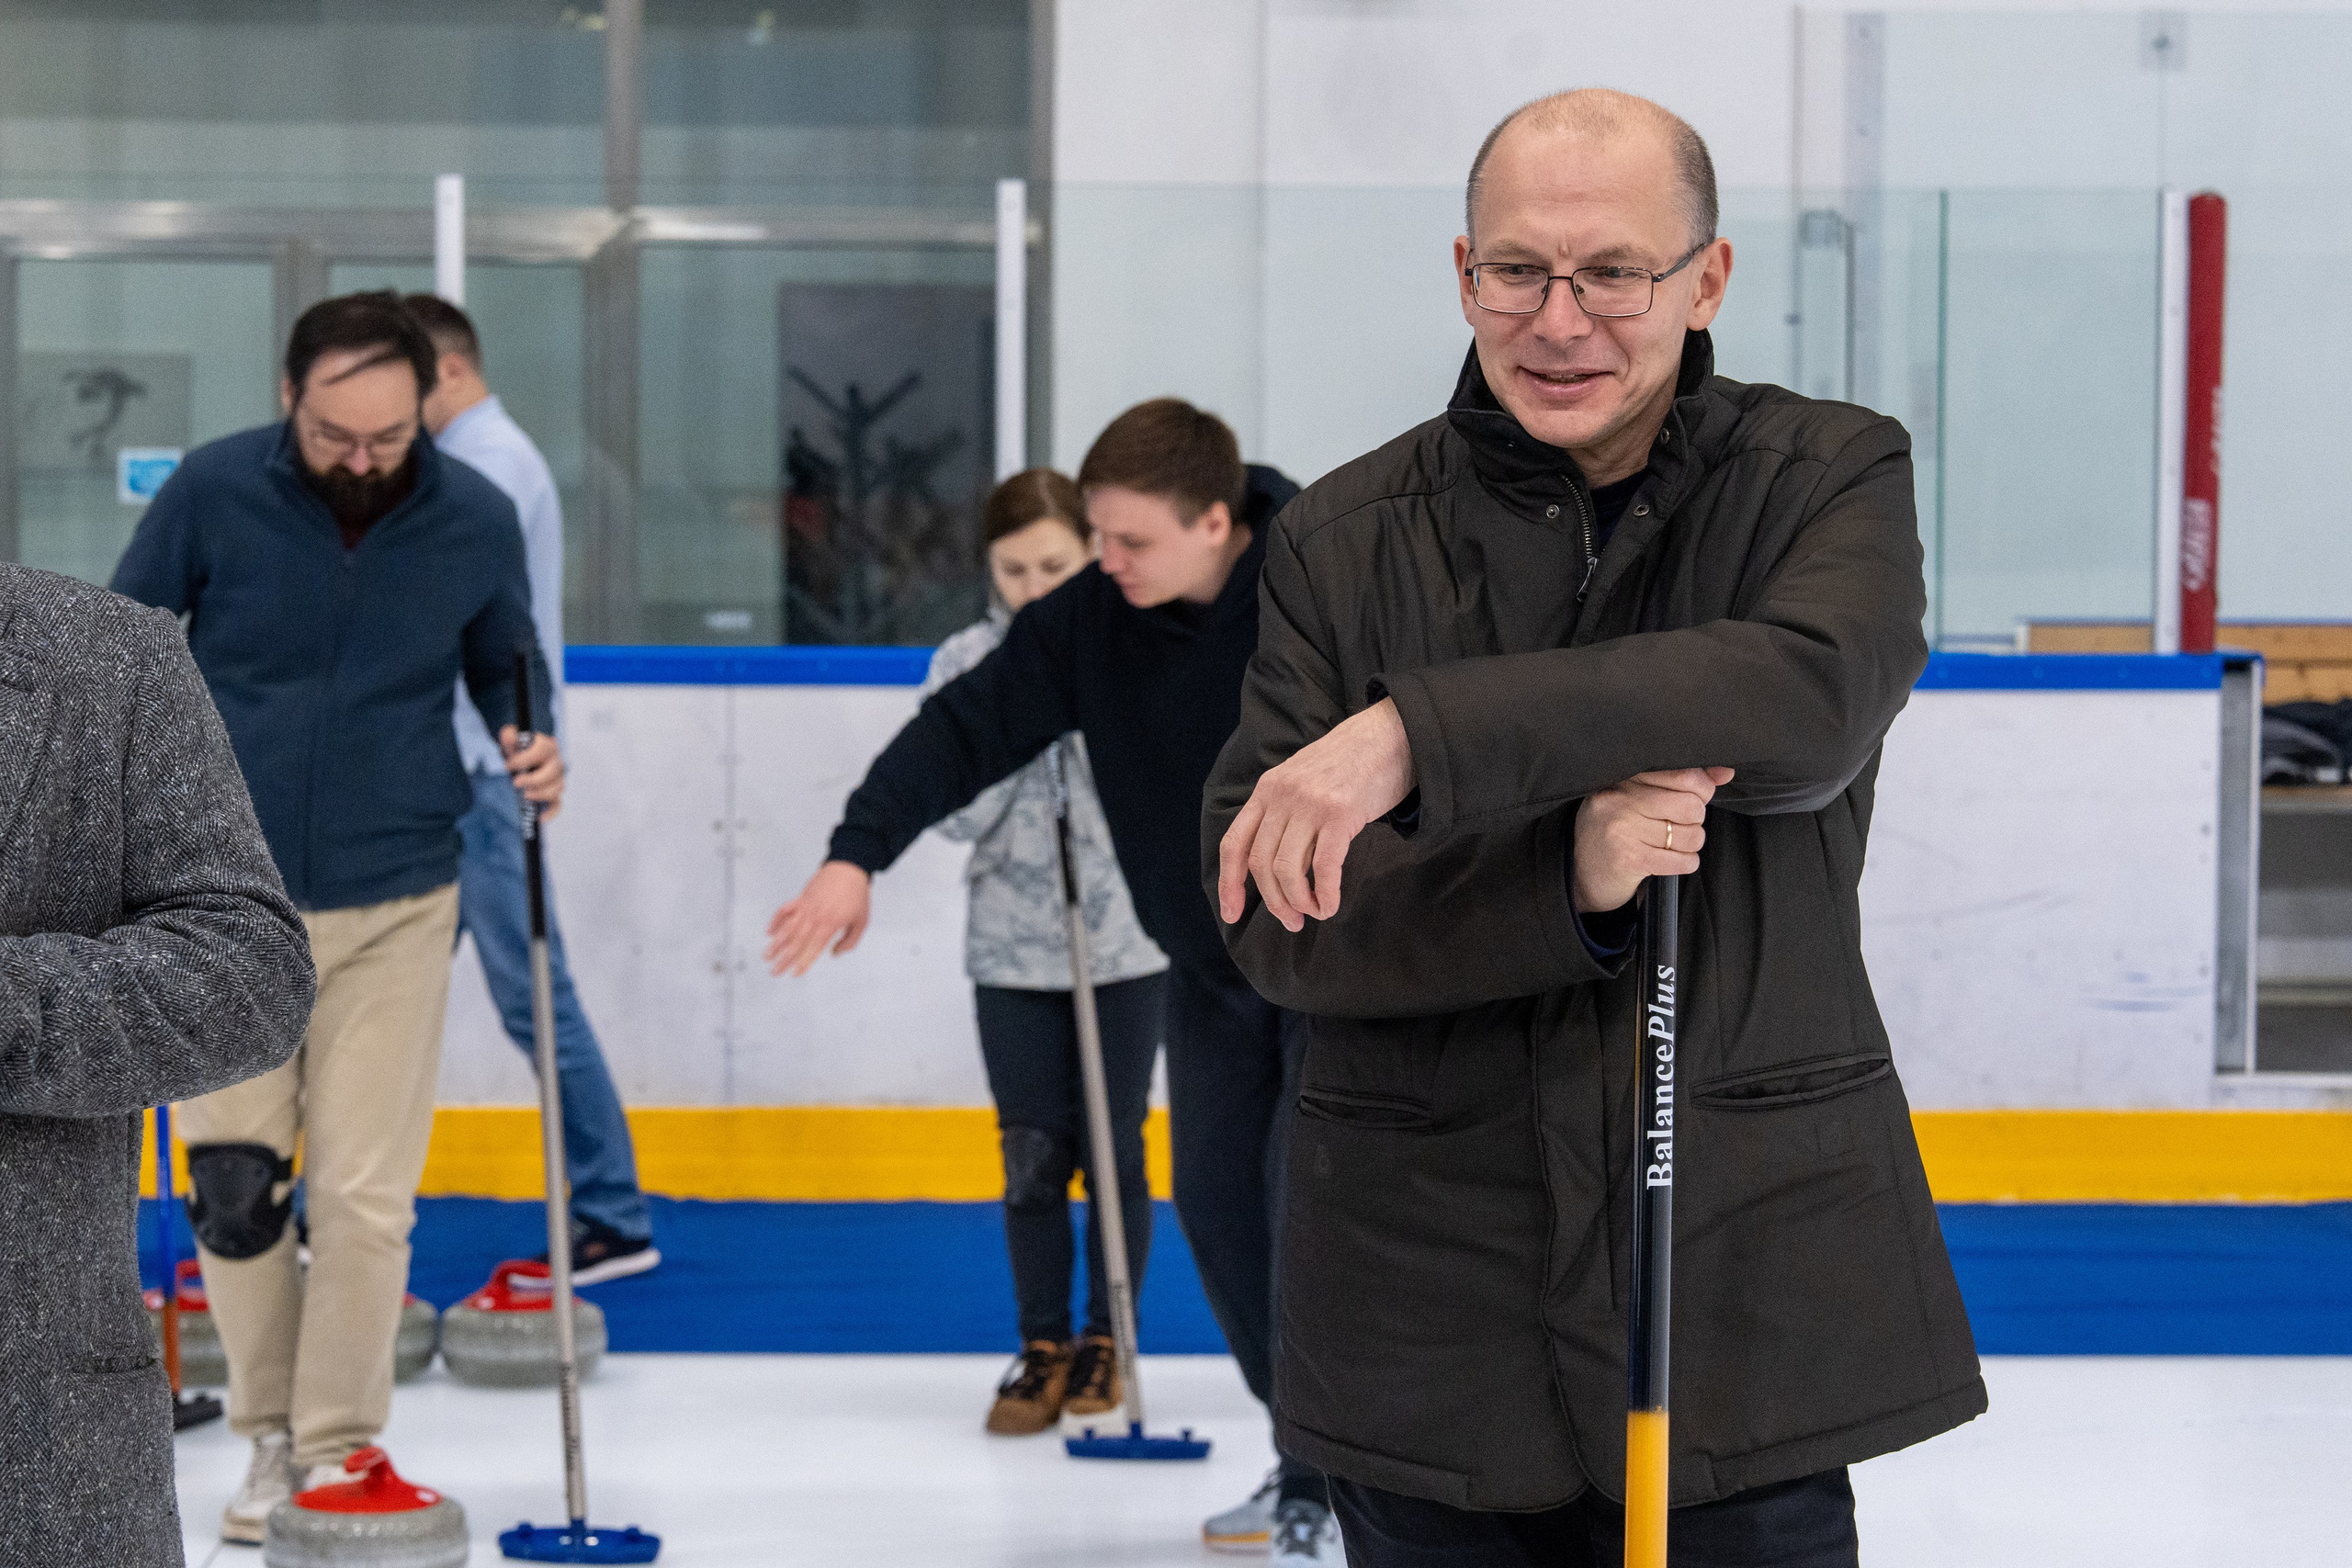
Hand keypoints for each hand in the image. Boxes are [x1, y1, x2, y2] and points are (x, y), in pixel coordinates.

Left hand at [499, 726, 565, 821]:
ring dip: (541, 794)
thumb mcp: (511, 738)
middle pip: (554, 771)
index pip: (543, 750)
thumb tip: (510, 739)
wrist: (520, 758)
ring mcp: (557, 779)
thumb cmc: (518, 749)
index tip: (508, 765)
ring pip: (557, 788)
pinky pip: (557, 805)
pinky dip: (551, 813)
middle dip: (534, 779)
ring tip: (525, 795)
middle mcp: (556, 762)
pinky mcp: (553, 794)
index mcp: (547, 746)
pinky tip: (539, 817)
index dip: (525, 758)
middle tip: (516, 783)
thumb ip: (509, 736)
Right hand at [764, 860, 872, 976]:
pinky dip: (775, 921)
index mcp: (830, 924)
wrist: (849, 868)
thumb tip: (835, 953)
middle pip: (796, 942)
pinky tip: (769, 932)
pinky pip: (784, 910)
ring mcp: (805, 906)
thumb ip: (850, 941)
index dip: (803, 962)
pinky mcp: (801, 898)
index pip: (813, 948)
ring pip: (787, 928)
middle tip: (775, 971)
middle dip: (784, 959)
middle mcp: (815, 917)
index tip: (795, 974)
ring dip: (776, 943)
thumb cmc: (857, 894)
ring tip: (767, 956)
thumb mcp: (861, 921)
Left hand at [1216, 697, 1415, 932]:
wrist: (1389, 734)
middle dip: (1274, 902)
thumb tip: (1278, 865)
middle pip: (1262, 864)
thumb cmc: (1350, 763)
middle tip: (1292, 921)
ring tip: (1314, 912)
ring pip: (1288, 870)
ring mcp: (1310, 804)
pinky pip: (1323, 867)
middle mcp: (1282, 796)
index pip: (1235, 844)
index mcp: (1267, 790)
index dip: (1230, 884)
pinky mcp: (1340, 814)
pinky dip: (1325, 894)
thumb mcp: (1302, 779)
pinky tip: (1331, 905)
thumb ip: (1285, 812)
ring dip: (1299, 902)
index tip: (1232, 914)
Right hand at [1572, 767, 1733, 913]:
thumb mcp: (1638, 797)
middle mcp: (1619, 799)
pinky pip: (1683, 861)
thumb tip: (1725, 772)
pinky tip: (1668, 860)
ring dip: (1689, 844)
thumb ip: (1681, 781)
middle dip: (1694, 820)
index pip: (1683, 775)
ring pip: (1691, 835)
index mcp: (1623, 777)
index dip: (1701, 789)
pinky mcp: (1629, 859)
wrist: (1578, 872)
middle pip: (1691, 806)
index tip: (1694, 798)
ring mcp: (1622, 829)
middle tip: (1677, 825)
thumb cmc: (1615, 829)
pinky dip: (1685, 863)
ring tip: (1669, 844)